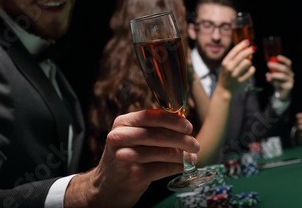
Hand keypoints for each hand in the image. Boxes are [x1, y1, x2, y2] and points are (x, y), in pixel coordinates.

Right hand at [64, 109, 199, 207]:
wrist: (106, 185)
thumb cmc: (124, 157)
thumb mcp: (131, 137)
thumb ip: (152, 127)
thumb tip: (182, 122)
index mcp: (122, 123)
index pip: (152, 116)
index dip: (173, 120)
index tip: (188, 126)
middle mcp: (121, 138)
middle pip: (160, 135)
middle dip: (183, 139)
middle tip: (195, 144)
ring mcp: (126, 157)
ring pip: (164, 152)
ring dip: (183, 155)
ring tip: (192, 157)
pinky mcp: (134, 175)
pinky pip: (163, 168)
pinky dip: (178, 167)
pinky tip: (184, 167)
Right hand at [217, 39, 255, 93]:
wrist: (224, 90)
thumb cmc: (226, 75)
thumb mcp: (226, 65)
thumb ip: (233, 58)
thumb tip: (244, 48)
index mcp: (225, 62)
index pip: (234, 51)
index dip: (242, 44)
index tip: (248, 41)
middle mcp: (229, 68)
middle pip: (242, 55)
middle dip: (250, 50)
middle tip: (254, 48)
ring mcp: (235, 75)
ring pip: (247, 63)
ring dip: (250, 61)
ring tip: (248, 63)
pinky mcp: (240, 81)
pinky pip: (250, 72)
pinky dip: (252, 69)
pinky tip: (251, 69)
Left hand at [265, 55, 293, 99]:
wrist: (282, 94)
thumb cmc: (278, 83)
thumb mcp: (273, 78)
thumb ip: (270, 75)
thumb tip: (267, 74)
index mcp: (288, 70)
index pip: (288, 63)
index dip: (284, 59)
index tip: (277, 57)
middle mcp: (290, 74)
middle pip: (285, 68)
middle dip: (276, 66)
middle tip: (268, 64)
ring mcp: (291, 80)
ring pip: (283, 76)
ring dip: (275, 75)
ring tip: (269, 75)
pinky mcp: (290, 86)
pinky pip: (282, 83)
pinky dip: (276, 82)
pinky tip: (272, 82)